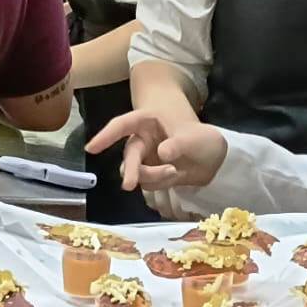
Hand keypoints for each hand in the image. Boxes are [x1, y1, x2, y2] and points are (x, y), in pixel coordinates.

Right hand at [85, 110, 227, 194]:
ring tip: (174, 173)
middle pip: (129, 155)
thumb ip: (179, 143)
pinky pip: (148, 183)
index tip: (91, 148)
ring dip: (153, 177)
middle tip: (130, 185)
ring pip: (137, 172)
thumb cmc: (201, 138)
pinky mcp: (151, 174)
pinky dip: (160, 183)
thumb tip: (162, 153)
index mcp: (147, 121)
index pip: (122, 126)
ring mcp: (145, 158)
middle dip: (131, 170)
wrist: (214, 159)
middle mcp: (142, 139)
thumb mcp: (194, 138)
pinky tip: (175, 177)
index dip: (106, 136)